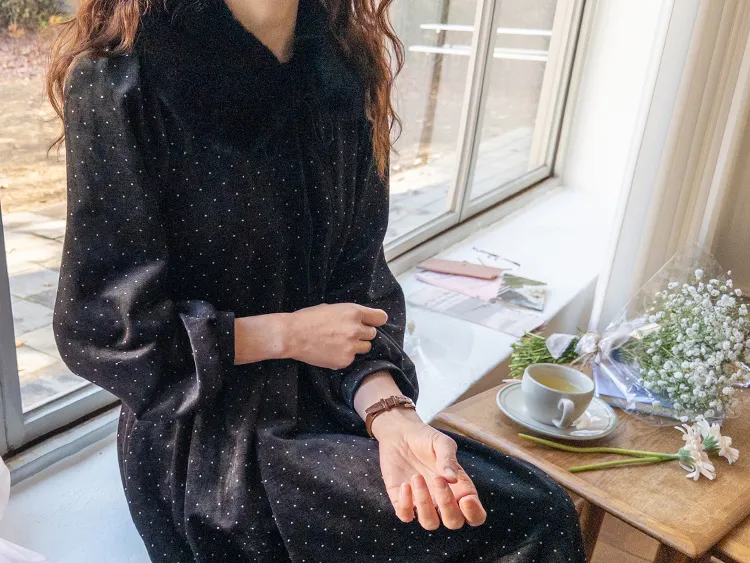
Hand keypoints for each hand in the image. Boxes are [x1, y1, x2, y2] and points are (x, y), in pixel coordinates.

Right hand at [285, 303, 386, 368]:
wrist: (292, 336)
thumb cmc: (308, 318)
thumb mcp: (332, 308)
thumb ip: (349, 314)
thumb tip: (360, 320)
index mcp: (354, 312)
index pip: (380, 317)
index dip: (376, 320)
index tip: (373, 323)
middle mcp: (356, 329)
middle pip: (372, 334)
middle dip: (363, 334)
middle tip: (348, 334)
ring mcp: (351, 347)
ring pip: (365, 348)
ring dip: (356, 346)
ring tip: (340, 343)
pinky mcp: (345, 361)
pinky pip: (352, 359)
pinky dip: (344, 356)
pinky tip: (331, 351)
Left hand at [372, 408, 486, 529]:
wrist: (400, 433)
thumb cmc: (426, 439)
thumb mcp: (442, 443)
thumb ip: (448, 459)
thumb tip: (452, 479)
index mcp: (460, 489)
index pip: (475, 515)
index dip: (474, 514)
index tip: (466, 499)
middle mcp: (443, 500)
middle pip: (453, 522)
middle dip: (447, 505)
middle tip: (437, 480)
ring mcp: (423, 503)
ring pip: (430, 523)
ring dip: (424, 504)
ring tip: (417, 477)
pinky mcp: (402, 501)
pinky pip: (406, 516)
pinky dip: (405, 504)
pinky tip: (405, 484)